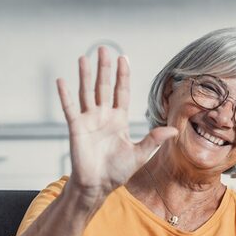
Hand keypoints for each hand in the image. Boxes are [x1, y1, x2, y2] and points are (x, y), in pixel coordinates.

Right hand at [57, 48, 176, 202]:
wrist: (97, 186)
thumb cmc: (117, 172)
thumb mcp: (140, 155)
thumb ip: (154, 140)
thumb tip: (174, 130)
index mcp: (119, 119)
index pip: (121, 92)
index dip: (122, 75)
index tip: (123, 58)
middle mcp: (103, 116)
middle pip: (103, 86)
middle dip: (104, 68)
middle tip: (104, 48)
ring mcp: (88, 120)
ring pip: (86, 92)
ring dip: (85, 75)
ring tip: (84, 57)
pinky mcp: (76, 128)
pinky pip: (70, 108)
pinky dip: (65, 95)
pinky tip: (61, 80)